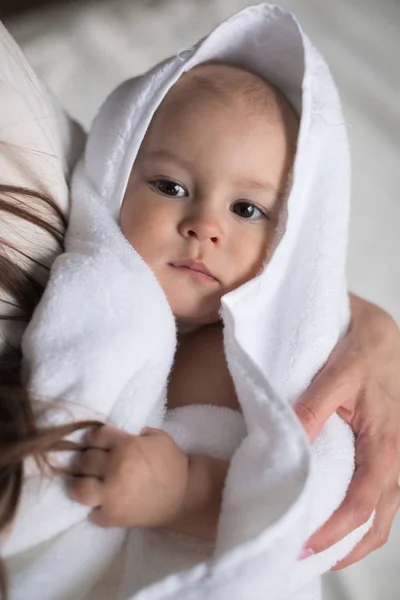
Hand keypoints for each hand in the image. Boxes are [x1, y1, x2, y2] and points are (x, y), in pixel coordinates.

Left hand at [68, 425, 188, 527]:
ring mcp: (111, 494)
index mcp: (125, 445)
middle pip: (84, 460)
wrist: (185, 495)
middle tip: (93, 464)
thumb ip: (138, 432)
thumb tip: (122, 434)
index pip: (95, 436)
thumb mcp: (159, 437)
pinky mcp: (113, 516)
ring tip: (86, 485)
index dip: (95, 439)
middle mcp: (114, 468)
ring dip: (80, 485)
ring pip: (78, 489)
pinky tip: (102, 505)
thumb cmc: (173, 463)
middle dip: (87, 460)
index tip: (97, 443)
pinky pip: (92, 513)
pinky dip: (96, 509)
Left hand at [294, 294, 399, 567]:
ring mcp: (396, 456)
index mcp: (387, 443)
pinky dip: (362, 514)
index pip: (362, 503)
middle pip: (379, 520)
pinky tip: (338, 515)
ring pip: (384, 511)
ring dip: (356, 536)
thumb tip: (289, 444)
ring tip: (321, 548)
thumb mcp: (339, 371)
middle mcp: (398, 457)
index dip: (334, 531)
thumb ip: (315, 407)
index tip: (302, 545)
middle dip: (347, 546)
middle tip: (308, 559)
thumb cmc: (363, 346)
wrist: (382, 331)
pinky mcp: (388, 450)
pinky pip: (381, 492)